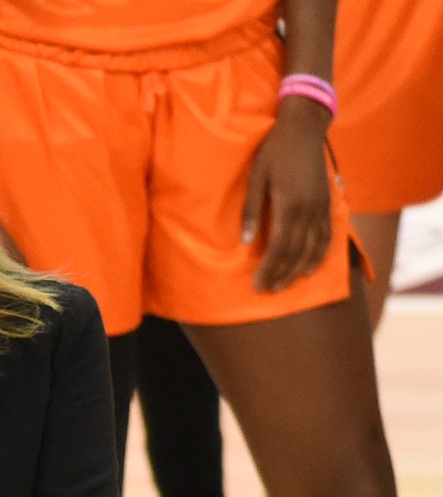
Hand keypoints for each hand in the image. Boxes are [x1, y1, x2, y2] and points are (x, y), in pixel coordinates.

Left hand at [241, 95, 333, 291]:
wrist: (304, 129)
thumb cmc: (273, 152)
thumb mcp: (255, 178)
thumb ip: (251, 211)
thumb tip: (243, 243)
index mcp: (289, 205)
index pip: (279, 248)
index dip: (269, 269)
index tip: (258, 285)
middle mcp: (309, 210)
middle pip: (296, 252)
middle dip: (282, 274)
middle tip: (268, 291)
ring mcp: (322, 208)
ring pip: (314, 248)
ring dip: (300, 269)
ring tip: (286, 285)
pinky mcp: (328, 204)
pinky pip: (327, 236)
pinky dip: (319, 255)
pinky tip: (311, 267)